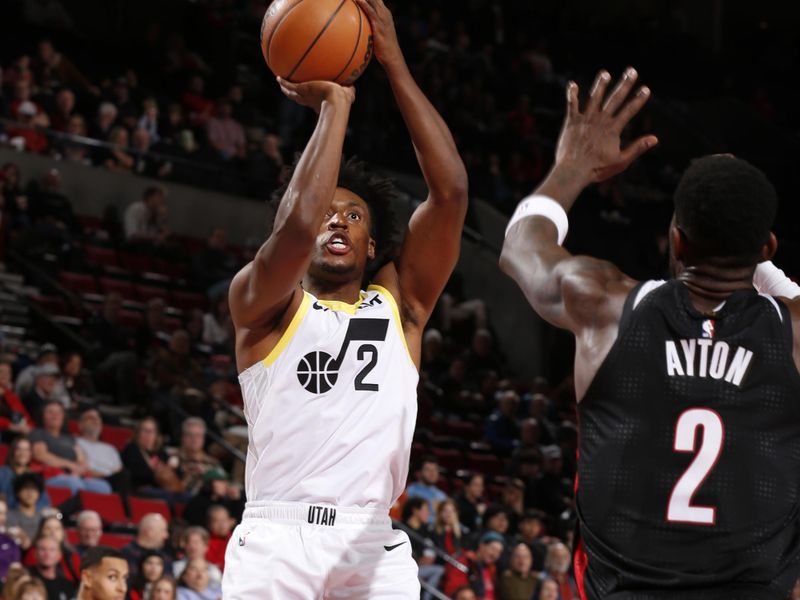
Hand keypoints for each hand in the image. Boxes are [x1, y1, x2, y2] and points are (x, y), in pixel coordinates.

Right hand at [277, 77, 354, 112]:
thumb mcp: (348, 93)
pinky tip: (278, 77)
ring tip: (280, 84)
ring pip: (291, 94)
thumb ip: (350, 90)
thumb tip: (353, 85)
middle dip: (293, 95)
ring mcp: (304, 96)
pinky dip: (283, 82)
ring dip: (285, 89)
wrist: (336, 101)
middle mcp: (310, 100)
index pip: (311, 102)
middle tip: (289, 90)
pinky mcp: (301, 90)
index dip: (308, 100)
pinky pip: (289, 86)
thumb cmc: (344, 100)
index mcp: (318, 103)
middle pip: (298, 99)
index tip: (307, 98)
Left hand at [355, 0, 402, 68]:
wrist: (392, 57)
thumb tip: (360, 28)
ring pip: (373, 0)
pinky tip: (358, 0)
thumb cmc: (384, 48)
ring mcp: (383, 18)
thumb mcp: (377, 34)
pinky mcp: (379, 25)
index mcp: (385, 13)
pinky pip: (371, 12)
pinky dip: (365, 5)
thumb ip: (370, 27)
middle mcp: (385, 13)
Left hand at [555, 67, 657, 184]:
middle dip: (625, 84)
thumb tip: (655, 138)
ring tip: (605, 73)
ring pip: (594, 98)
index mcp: (613, 129)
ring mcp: (585, 120)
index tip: (646, 89)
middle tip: (632, 71)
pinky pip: (572, 105)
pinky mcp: (571, 122)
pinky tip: (572, 84)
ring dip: (600, 84)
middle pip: (615, 99)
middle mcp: (600, 121)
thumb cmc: (597, 169)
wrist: (573, 171)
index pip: (629, 110)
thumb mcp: (621, 161)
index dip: (638, 99)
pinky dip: (572, 94)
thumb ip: (637, 148)